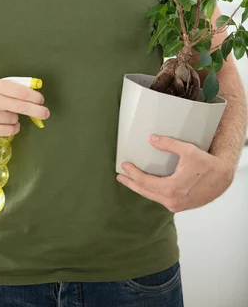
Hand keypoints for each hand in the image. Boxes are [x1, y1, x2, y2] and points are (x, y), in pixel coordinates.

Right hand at [0, 78, 48, 139]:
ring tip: (3, 115)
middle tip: (45, 113)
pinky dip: (12, 128)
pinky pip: (10, 130)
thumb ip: (10, 87)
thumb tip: (33, 89)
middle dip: (37, 110)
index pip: (21, 92)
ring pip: (15, 119)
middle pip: (22, 106)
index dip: (35, 97)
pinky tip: (4, 124)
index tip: (41, 100)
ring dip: (15, 118)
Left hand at [116, 135, 233, 212]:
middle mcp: (172, 201)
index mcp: (172, 189)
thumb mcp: (187, 150)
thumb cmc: (207, 165)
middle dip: (131, 184)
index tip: (125, 166)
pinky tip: (148, 186)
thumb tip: (152, 139)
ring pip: (153, 197)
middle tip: (121, 177)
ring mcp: (177, 205)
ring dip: (141, 188)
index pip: (145, 183)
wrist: (223, 178)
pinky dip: (152, 192)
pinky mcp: (181, 205)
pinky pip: (162, 199)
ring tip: (131, 181)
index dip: (133, 174)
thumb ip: (168, 144)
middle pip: (145, 192)